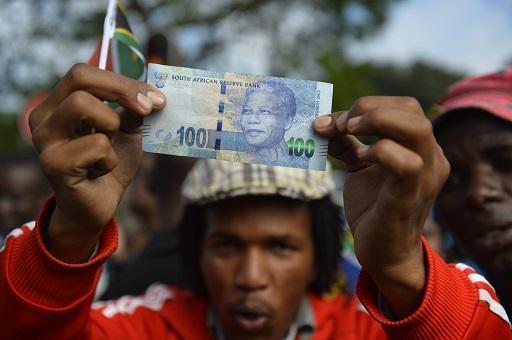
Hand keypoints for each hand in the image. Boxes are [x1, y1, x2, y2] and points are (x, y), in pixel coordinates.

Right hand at [30, 64, 165, 262]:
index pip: (84, 73)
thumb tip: (152, 94)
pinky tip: (101, 172)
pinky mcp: (54, 164)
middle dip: (122, 91)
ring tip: (110, 147)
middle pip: (80, 78)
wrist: (97, 207)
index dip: (122, 80)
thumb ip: (133, 110)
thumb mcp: (126, 131)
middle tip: (148, 110)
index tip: (154, 97)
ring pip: (83, 104)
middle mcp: (44, 117)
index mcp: (58, 104)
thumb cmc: (108, 165)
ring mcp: (45, 140)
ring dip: (112, 125)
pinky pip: (97, 145)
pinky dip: (111, 160)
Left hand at [314, 96, 448, 316]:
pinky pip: (407, 164)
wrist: (383, 253)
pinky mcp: (410, 196)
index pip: (403, 107)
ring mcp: (425, 177)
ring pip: (417, 128)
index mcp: (419, 147)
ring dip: (376, 121)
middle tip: (340, 124)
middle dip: (370, 108)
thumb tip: (323, 123)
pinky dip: (381, 151)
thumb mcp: (358, 168)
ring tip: (347, 132)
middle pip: (411, 109)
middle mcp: (430, 157)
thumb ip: (347, 144)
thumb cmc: (374, 207)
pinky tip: (361, 158)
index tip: (332, 120)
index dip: (368, 105)